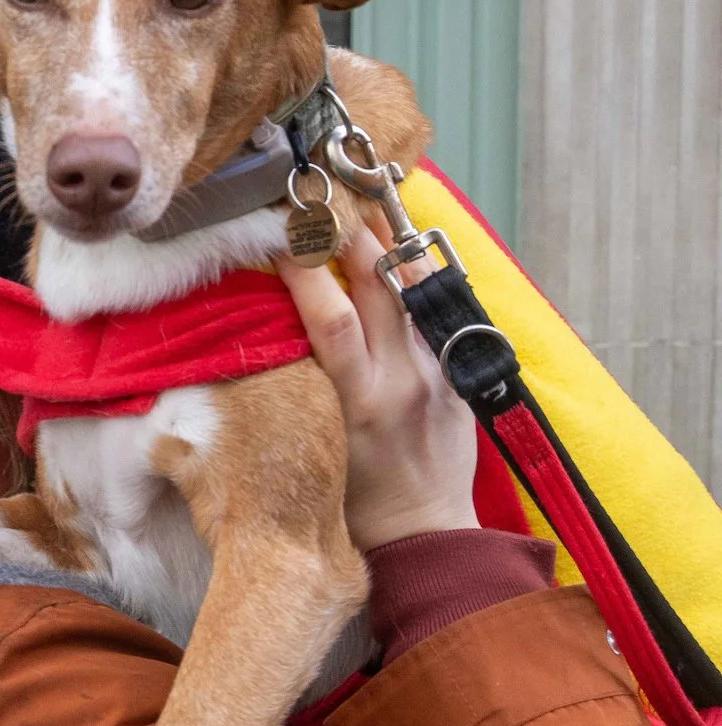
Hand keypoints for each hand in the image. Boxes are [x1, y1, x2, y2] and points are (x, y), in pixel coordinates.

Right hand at [282, 220, 478, 551]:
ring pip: (416, 292)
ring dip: (393, 244)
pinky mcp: (458, 374)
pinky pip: (436, 315)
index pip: (332, 318)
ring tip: (374, 198)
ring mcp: (438, 373)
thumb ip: (302, 390)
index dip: (307, 269)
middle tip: (330, 191)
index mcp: (361, 400)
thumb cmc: (356, 501)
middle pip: (381, 287)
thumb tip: (266, 340)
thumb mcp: (317, 445)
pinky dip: (416, 278)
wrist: (428, 534)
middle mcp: (405, 378)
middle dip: (355, 234)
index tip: (282, 230)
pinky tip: (404, 250)